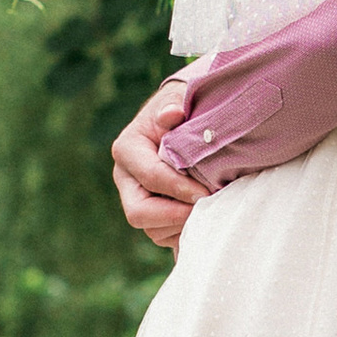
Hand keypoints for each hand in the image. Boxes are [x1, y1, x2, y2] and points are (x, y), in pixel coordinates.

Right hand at [112, 79, 201, 248]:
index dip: (180, 188)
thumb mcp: (179, 100)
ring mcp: (136, 199)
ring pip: (153, 229)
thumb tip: (172, 114)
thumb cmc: (183, 109)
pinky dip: (186, 234)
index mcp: (128, 150)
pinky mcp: (151, 215)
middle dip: (175, 216)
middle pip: (138, 213)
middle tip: (207, 209)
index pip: (151, 177)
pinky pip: (164, 237)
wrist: (182, 120)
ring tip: (211, 211)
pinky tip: (206, 221)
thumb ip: (176, 106)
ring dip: (183, 226)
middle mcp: (125, 178)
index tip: (207, 193)